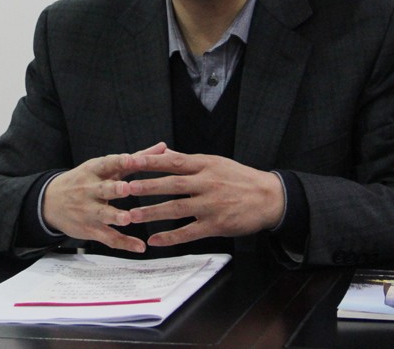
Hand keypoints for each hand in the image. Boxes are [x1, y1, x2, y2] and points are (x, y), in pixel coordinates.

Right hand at [43, 142, 166, 253]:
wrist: (50, 202)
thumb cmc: (86, 179)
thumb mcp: (105, 166)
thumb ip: (136, 158)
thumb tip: (163, 147)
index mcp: (95, 170)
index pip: (107, 164)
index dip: (119, 162)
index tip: (131, 160)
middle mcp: (90, 189)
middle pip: (103, 189)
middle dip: (114, 189)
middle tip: (126, 188)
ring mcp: (89, 210)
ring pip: (102, 214)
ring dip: (115, 216)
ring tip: (127, 218)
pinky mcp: (90, 229)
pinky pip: (108, 237)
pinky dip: (124, 243)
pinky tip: (139, 247)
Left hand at [126, 148, 285, 246]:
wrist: (269, 198)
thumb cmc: (240, 178)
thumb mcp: (216, 162)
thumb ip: (188, 160)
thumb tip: (164, 152)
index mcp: (205, 165)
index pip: (172, 161)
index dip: (149, 161)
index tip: (129, 161)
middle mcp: (207, 183)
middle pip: (171, 184)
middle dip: (146, 186)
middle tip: (124, 188)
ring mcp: (211, 205)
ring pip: (176, 209)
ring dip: (152, 213)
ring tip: (131, 216)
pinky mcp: (216, 225)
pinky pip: (189, 233)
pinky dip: (170, 238)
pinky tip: (154, 240)